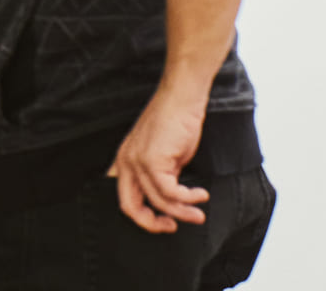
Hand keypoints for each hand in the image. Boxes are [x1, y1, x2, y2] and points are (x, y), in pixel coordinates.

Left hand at [106, 89, 209, 232]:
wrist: (181, 98)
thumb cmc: (176, 122)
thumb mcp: (165, 155)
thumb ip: (163, 176)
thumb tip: (172, 200)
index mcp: (125, 161)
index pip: (125, 199)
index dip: (143, 217)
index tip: (165, 221)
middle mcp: (126, 162)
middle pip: (130, 207)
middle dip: (152, 223)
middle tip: (173, 227)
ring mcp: (137, 161)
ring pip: (157, 201)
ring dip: (182, 212)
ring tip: (198, 214)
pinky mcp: (152, 160)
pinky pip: (170, 192)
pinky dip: (188, 198)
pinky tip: (200, 195)